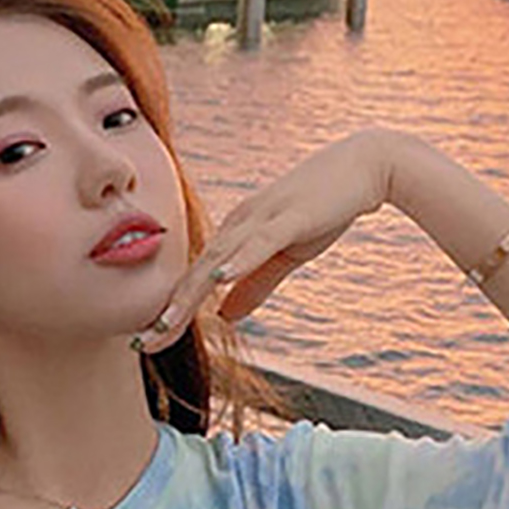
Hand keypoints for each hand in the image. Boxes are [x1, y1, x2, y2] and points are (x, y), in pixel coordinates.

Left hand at [133, 128, 409, 353]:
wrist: (363, 166)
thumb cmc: (322, 208)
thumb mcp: (284, 254)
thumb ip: (255, 285)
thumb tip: (224, 317)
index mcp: (237, 234)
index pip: (197, 278)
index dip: (173, 310)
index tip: (150, 339)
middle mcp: (240, 224)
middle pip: (198, 272)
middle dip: (171, 310)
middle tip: (145, 342)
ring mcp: (263, 218)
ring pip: (220, 260)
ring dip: (192, 292)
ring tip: (168, 320)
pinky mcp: (289, 216)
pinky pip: (260, 242)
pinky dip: (239, 261)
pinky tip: (220, 279)